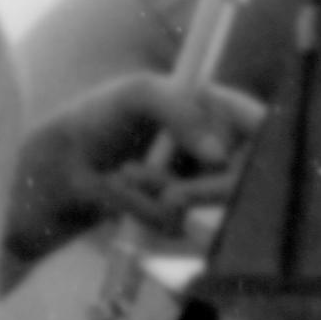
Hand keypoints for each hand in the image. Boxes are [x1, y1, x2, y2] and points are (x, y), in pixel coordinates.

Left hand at [3, 73, 261, 279]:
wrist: (56, 164)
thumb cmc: (98, 117)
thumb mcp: (138, 95)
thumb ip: (182, 112)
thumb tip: (219, 159)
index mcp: (217, 109)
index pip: (264, 125)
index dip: (264, 146)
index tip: (239, 165)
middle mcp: (217, 148)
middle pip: (247, 178)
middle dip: (207, 188)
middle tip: (172, 192)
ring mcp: (199, 185)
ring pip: (211, 207)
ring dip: (164, 193)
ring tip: (125, 175)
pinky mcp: (178, 216)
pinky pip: (180, 224)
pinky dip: (147, 210)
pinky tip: (121, 193)